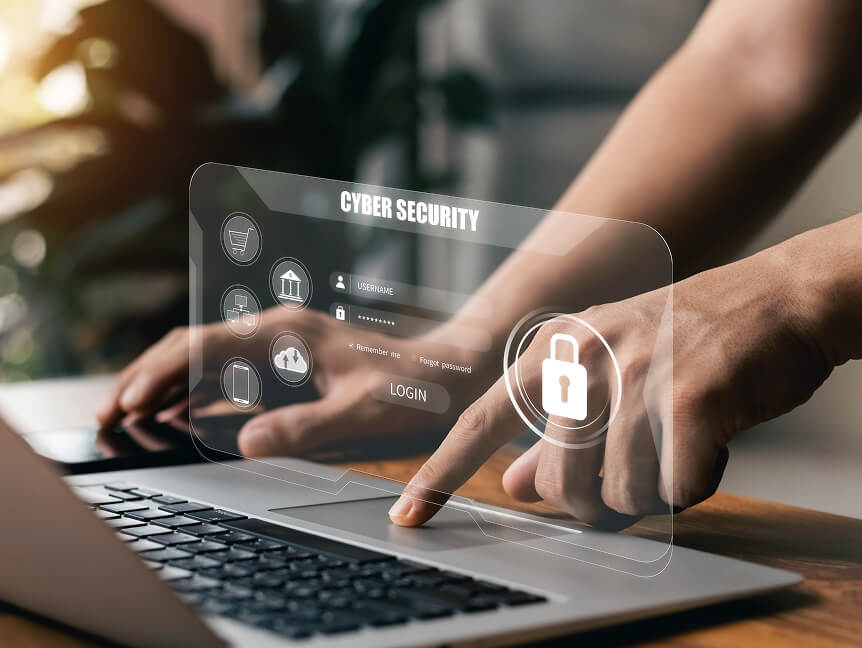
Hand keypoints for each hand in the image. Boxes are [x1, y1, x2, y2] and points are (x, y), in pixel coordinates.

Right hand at [97, 309, 492, 456]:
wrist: (443, 370)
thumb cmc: (409, 386)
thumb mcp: (360, 411)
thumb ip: (305, 425)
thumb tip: (248, 442)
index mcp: (285, 332)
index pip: (204, 345)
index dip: (160, 374)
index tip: (129, 403)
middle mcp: (275, 330)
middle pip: (192, 345)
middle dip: (145, 375)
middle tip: (107, 413)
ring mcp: (278, 343)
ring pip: (203, 355)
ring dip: (162, 381)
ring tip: (125, 413)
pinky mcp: (284, 361)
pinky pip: (225, 369)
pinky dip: (191, 388)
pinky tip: (175, 411)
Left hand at [389, 237, 835, 528]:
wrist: (773, 299)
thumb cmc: (685, 340)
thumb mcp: (608, 368)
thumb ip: (555, 431)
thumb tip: (516, 487)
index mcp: (554, 348)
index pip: (481, 421)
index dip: (441, 474)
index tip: (406, 514)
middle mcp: (584, 358)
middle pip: (557, 486)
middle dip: (594, 504)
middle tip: (632, 476)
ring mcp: (635, 375)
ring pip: (618, 497)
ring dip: (650, 492)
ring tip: (674, 444)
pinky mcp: (688, 398)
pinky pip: (677, 490)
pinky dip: (695, 484)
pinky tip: (708, 441)